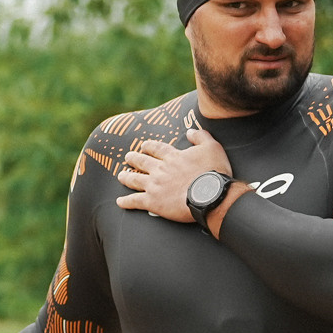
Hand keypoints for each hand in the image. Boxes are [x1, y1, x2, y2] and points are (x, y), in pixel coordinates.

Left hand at [115, 127, 240, 230]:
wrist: (210, 194)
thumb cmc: (214, 172)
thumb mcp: (212, 147)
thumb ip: (200, 137)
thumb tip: (190, 130)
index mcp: (173, 157)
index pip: (157, 149)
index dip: (149, 147)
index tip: (144, 146)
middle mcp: (160, 169)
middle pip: (142, 162)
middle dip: (134, 159)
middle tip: (127, 157)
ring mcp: (154, 185)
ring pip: (135, 179)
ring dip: (126, 177)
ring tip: (121, 176)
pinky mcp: (153, 202)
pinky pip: (135, 201)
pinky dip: (126, 202)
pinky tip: (119, 202)